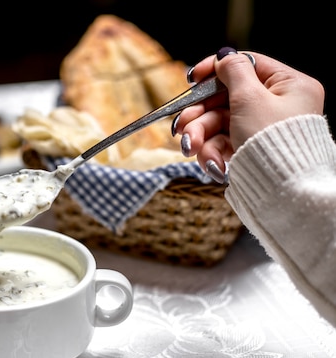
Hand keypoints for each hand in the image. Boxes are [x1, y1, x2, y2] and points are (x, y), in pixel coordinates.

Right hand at [173, 47, 324, 181]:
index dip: (215, 70)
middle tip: (180, 127)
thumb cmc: (274, 142)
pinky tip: (212, 165)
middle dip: (199, 117)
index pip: (246, 66)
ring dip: (200, 137)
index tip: (192, 78)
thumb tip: (224, 56)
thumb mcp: (251, 98)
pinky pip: (223, 144)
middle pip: (225, 100)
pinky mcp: (250, 150)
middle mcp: (278, 105)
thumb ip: (234, 73)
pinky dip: (212, 153)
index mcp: (288, 85)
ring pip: (219, 125)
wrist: (283, 191)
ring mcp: (262, 129)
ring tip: (191, 150)